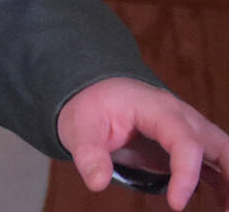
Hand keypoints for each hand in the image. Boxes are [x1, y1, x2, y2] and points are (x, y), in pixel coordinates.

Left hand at [59, 77, 228, 208]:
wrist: (96, 93)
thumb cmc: (90, 108)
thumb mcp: (78, 126)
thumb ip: (87, 153)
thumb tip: (97, 183)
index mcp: (157, 109)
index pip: (184, 141)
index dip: (185, 174)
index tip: (176, 205)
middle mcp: (182, 118)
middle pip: (220, 144)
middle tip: (227, 209)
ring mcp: (189, 130)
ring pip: (224, 153)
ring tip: (227, 210)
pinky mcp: (188, 145)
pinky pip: (215, 164)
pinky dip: (224, 184)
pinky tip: (222, 206)